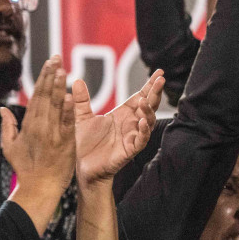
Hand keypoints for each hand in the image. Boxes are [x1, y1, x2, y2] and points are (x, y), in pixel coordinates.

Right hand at [2, 56, 76, 226]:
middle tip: (56, 58)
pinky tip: (70, 97)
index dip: (43, 78)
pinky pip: (67, 123)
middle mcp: (40, 126)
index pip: (37, 96)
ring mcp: (53, 134)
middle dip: (51, 76)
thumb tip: (3, 109)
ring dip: (59, 87)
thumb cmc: (25, 169)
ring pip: (56, 106)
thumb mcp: (10, 147)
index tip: (49, 63)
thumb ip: (7, 126)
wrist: (40, 188)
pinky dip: (68, 110)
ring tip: (62, 69)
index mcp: (28, 125)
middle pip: (46, 96)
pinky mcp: (65, 143)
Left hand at [74, 70, 163, 184]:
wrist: (82, 167)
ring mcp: (132, 136)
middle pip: (149, 105)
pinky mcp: (130, 150)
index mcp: (122, 114)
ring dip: (148, 110)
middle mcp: (131, 123)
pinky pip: (141, 139)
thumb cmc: (84, 144)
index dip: (150, 85)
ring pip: (148, 121)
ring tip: (145, 101)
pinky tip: (142, 122)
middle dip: (155, 92)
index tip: (159, 72)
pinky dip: (143, 130)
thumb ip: (82, 100)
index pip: (140, 96)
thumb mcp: (82, 118)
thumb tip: (77, 80)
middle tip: (161, 79)